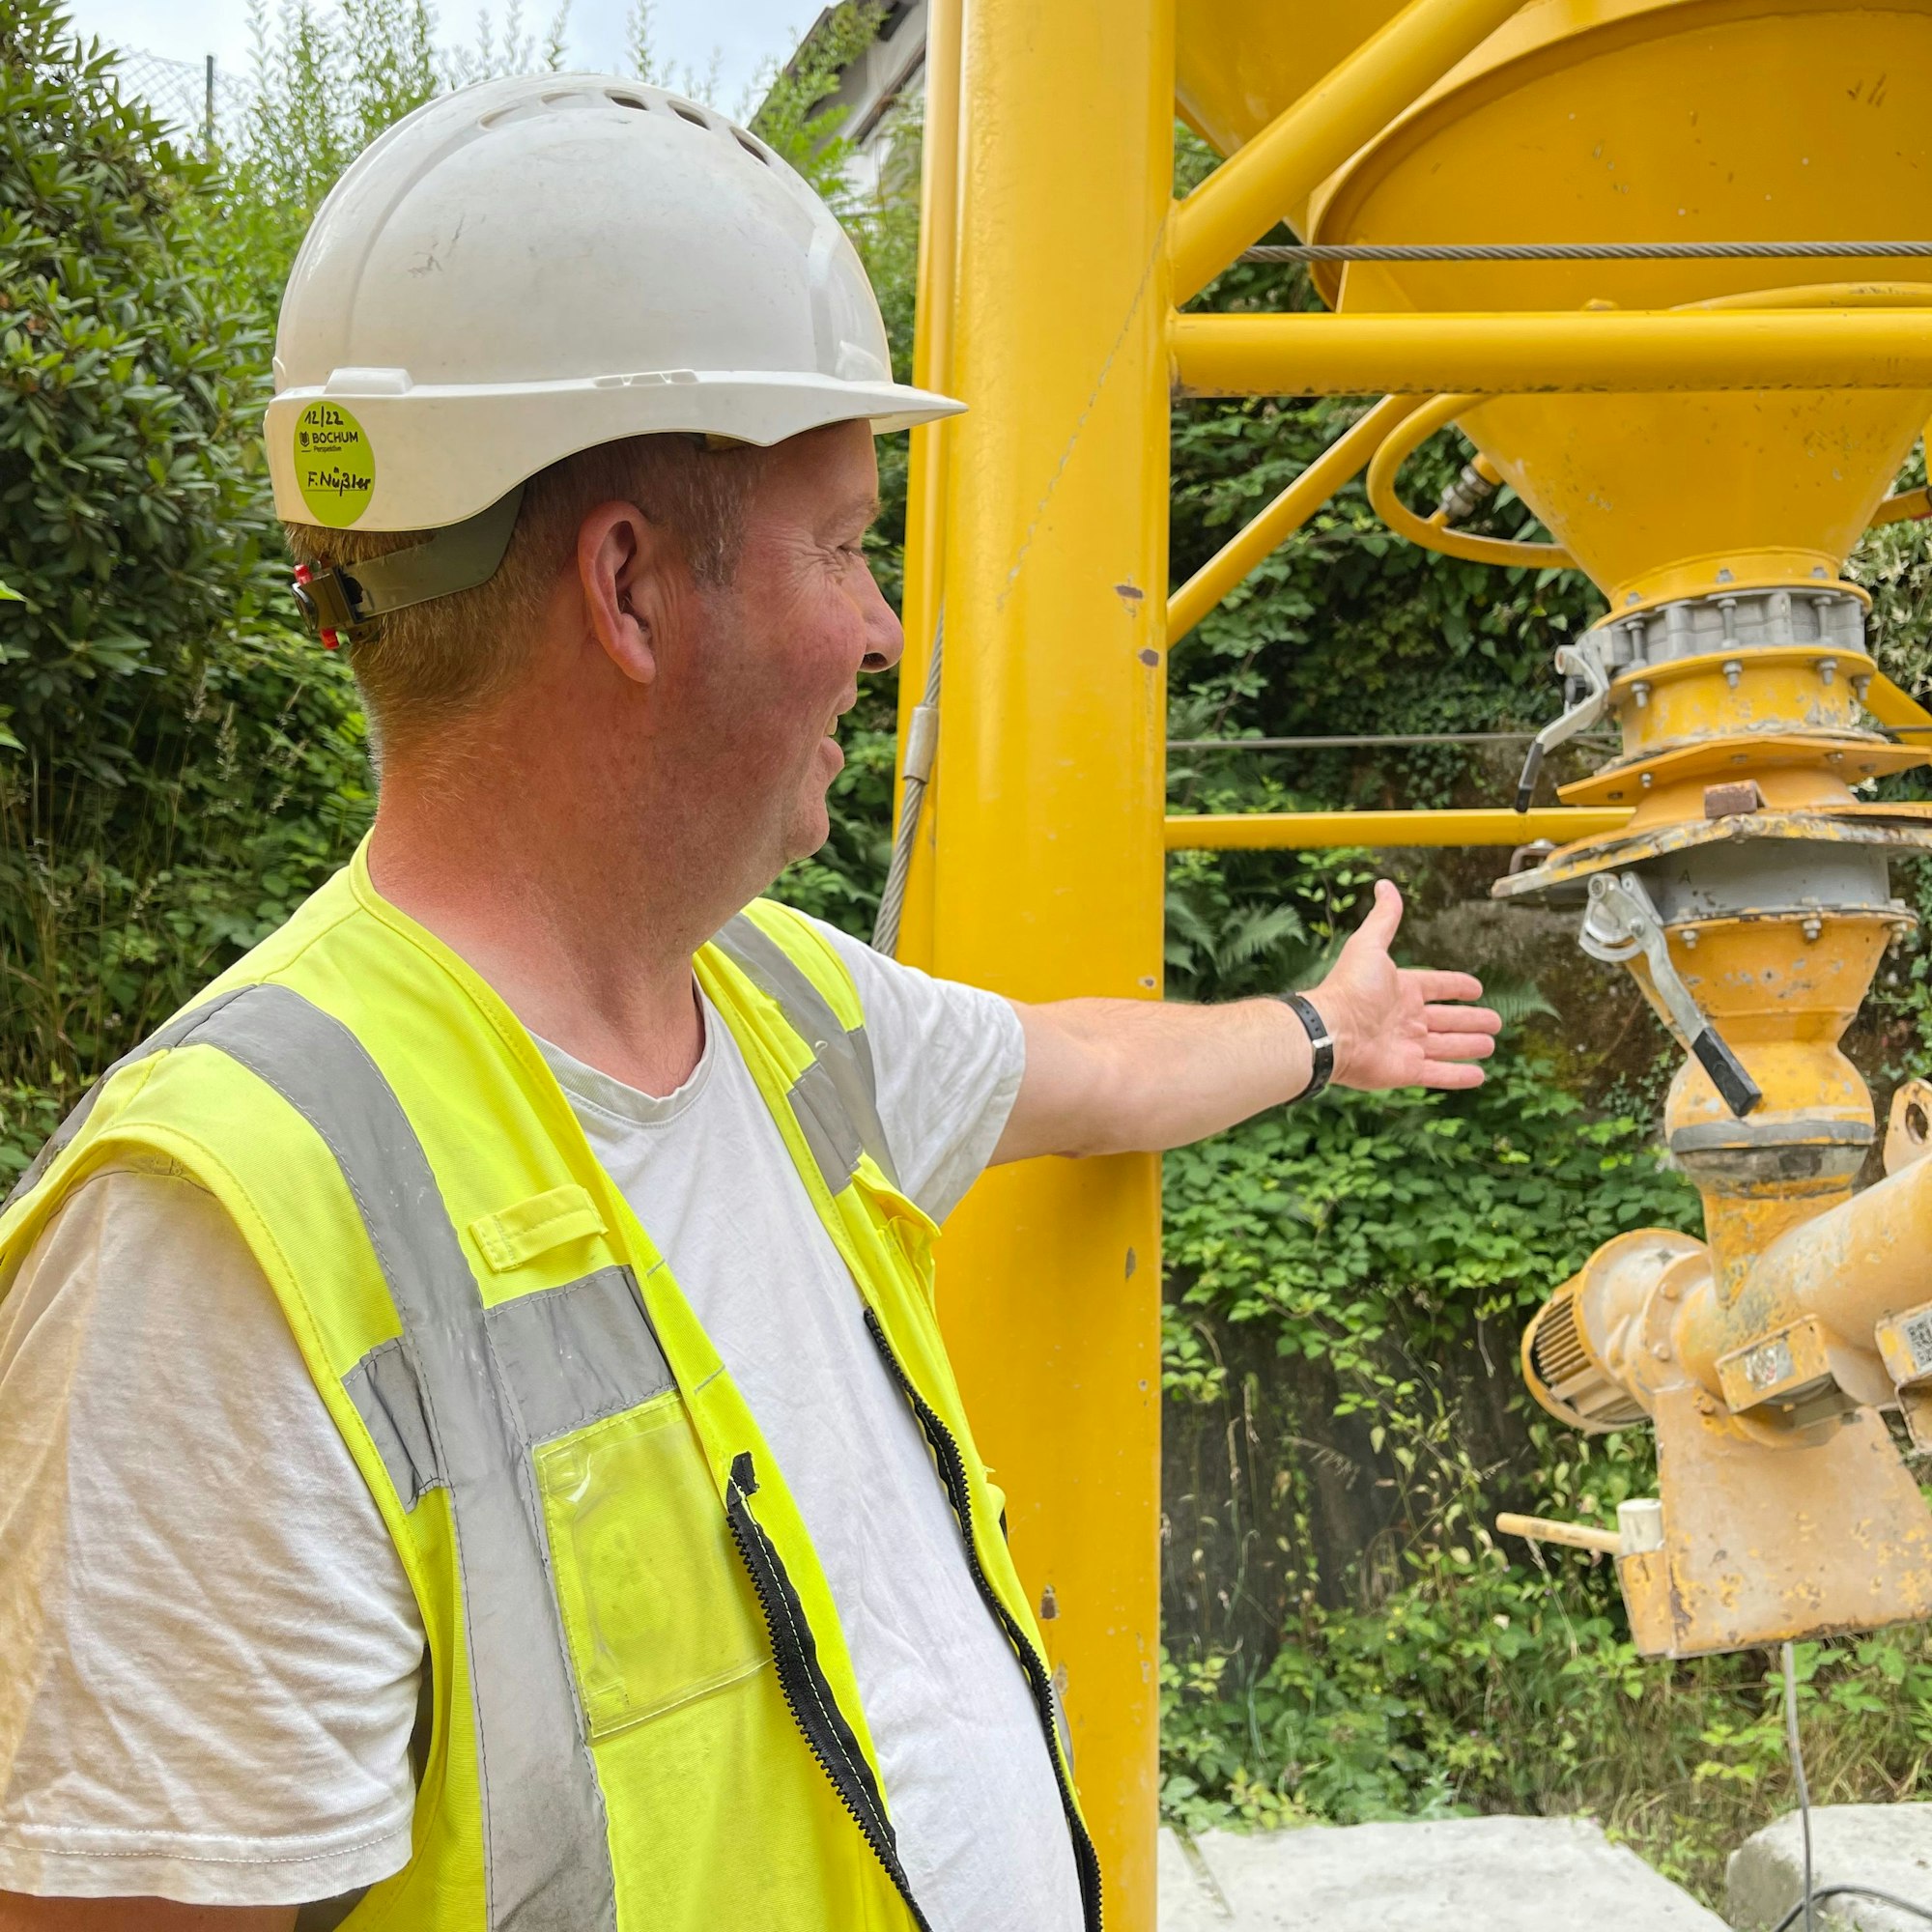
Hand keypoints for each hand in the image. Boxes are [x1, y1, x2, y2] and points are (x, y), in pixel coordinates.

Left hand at [1305, 880, 1500, 1091]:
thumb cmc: (1350, 988)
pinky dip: (1458, 1076)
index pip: (1435, 986)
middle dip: (1470, 1020)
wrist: (1332, 1031)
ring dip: (1468, 1046)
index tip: (1475, 988)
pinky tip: (1478, 1075)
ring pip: (1446, 1046)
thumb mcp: (1369, 945)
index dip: (1455, 986)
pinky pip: (1439, 1074)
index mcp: (1401, 990)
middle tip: (1495, 1022)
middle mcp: (1405, 1019)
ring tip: (1490, 1044)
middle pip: (1446, 1019)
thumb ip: (1384, 918)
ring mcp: (1406, 1046)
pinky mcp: (1406, 1071)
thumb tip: (1385, 885)